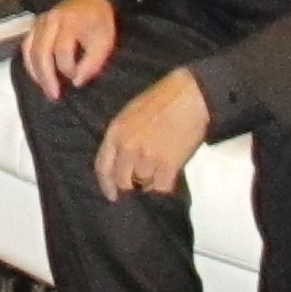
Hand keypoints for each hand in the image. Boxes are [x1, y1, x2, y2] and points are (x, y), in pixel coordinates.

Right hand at [21, 0, 117, 99]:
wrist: (90, 0)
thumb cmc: (99, 24)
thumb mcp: (104, 43)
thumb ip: (92, 64)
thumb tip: (76, 82)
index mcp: (70, 21)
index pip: (62, 50)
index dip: (68, 68)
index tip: (77, 80)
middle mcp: (50, 19)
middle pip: (41, 51)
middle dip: (47, 76)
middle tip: (54, 95)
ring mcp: (39, 21)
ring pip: (29, 50)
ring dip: (36, 73)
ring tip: (46, 90)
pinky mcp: (33, 26)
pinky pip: (26, 47)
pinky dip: (30, 64)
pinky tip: (38, 77)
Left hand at [94, 68, 209, 201]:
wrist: (188, 96)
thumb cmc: (160, 100)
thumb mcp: (129, 113)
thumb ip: (122, 136)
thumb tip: (121, 161)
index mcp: (116, 132)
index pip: (102, 167)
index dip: (106, 185)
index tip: (112, 195)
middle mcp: (127, 147)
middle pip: (122, 180)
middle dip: (130, 185)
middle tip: (140, 183)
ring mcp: (147, 157)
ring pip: (143, 185)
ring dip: (150, 183)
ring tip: (159, 173)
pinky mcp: (168, 164)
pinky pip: (162, 187)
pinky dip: (165, 185)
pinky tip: (169, 177)